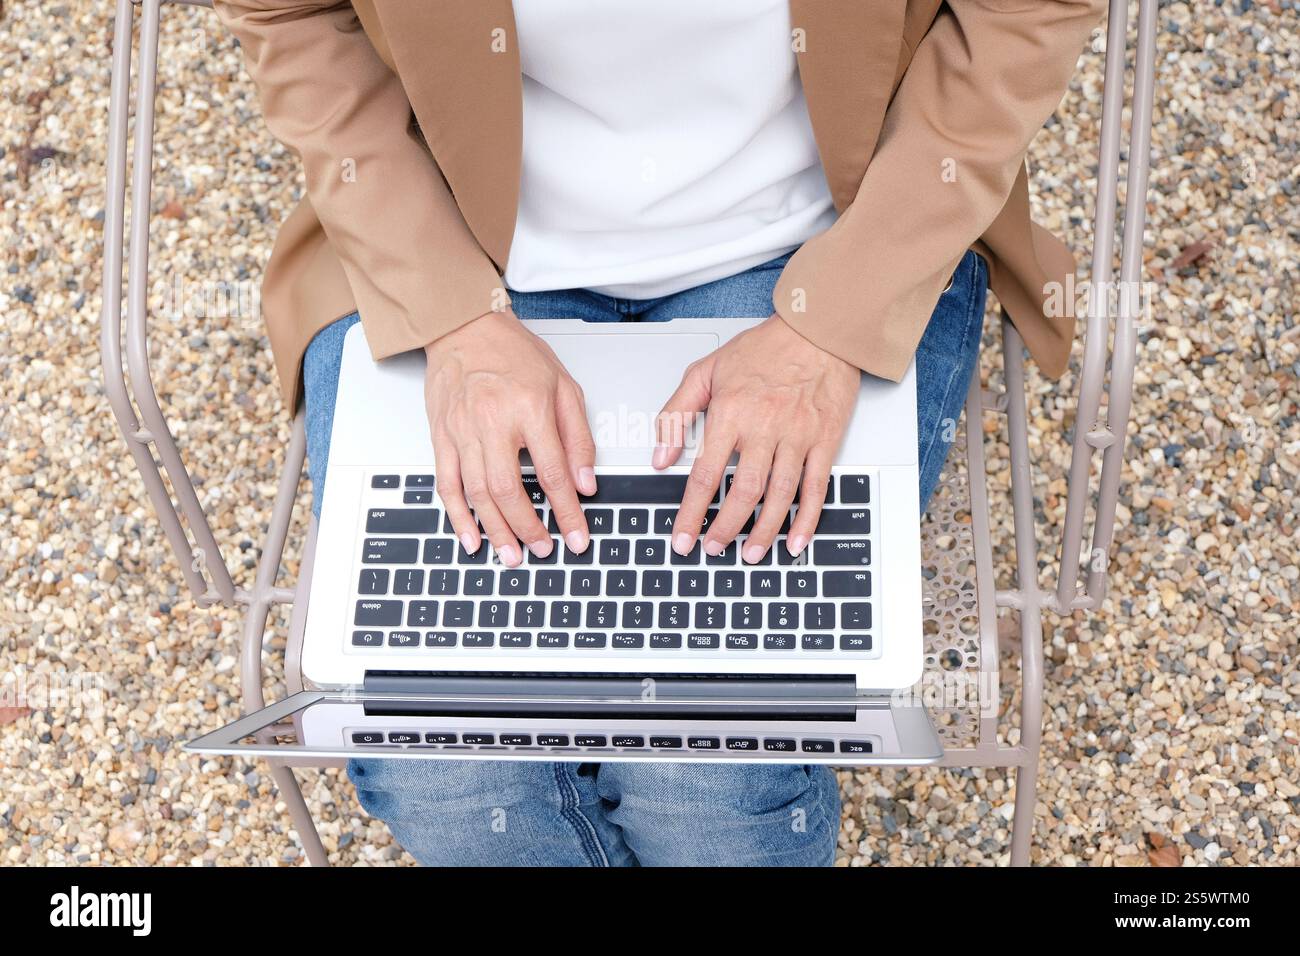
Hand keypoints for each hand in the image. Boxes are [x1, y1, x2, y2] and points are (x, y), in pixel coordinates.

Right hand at [424, 309, 596, 566]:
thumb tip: (586, 483)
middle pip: (510, 490)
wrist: (464, 327)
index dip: (567, 512)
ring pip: (478, 493)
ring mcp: (462, 431)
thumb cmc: (515, 354)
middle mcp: (492, 421)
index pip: (552, 473)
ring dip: (496, 530)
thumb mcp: (564, 387)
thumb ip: (578, 438)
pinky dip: (458, 516)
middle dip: (529, 529)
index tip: (577, 537)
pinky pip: (447, 484)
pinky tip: (471, 538)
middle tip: (544, 551)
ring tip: (512, 556)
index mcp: (530, 408)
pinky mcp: (440, 436)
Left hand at [653, 315, 858, 562]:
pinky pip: (816, 488)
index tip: (682, 536)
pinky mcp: (825, 441)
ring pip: (779, 496)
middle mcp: (765, 427)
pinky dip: (807, 519)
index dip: (691, 511)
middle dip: (725, 528)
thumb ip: (676, 414)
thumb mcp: (706, 370)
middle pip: (744, 491)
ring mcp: (798, 437)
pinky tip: (795, 541)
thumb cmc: (764, 348)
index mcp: (731, 412)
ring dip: (764, 531)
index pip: (706, 473)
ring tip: (749, 554)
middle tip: (712, 549)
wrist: (818, 330)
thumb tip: (660, 456)